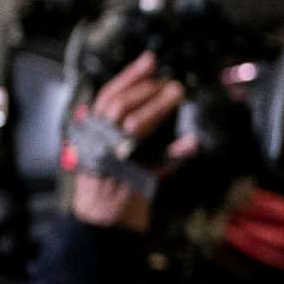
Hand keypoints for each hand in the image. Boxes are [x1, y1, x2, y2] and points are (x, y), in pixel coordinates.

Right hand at [68, 54, 193, 232]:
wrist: (101, 222)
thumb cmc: (103, 182)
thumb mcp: (96, 148)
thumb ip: (107, 124)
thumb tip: (128, 96)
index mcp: (91, 134)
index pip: (107, 97)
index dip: (128, 76)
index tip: (149, 61)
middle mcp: (100, 144)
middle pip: (121, 107)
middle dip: (147, 90)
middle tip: (171, 82)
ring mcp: (117, 161)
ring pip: (136, 127)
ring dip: (159, 109)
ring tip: (177, 96)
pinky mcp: (134, 180)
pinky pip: (159, 165)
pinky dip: (176, 153)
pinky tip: (192, 143)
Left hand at [222, 190, 283, 278]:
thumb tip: (271, 187)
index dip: (275, 208)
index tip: (253, 200)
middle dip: (259, 228)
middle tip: (236, 219)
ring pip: (282, 254)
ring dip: (254, 244)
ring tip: (233, 233)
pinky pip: (281, 263)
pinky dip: (261, 254)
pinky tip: (245, 246)